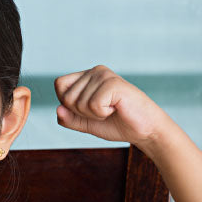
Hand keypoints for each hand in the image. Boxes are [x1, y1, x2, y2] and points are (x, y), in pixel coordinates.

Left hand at [54, 65, 168, 146]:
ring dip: (94, 114)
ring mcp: (105, 75)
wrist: (144, 130)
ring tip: (112, 110)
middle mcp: (95, 71)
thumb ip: (69, 118)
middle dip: (82, 112)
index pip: (59, 85)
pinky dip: (103, 114)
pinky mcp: (113, 83)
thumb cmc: (117, 123)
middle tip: (104, 111)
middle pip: (66, 96)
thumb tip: (57, 109)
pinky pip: (93, 105)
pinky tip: (117, 108)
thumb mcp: (87, 123)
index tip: (89, 110)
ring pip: (78, 102)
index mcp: (87, 76)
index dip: (68, 104)